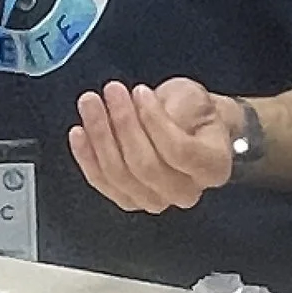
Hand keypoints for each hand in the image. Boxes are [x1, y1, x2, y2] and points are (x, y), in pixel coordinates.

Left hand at [68, 79, 236, 214]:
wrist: (189, 125)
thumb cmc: (194, 112)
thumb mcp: (193, 98)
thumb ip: (174, 108)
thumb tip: (142, 113)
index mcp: (213, 167)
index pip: (180, 152)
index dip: (155, 121)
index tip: (141, 92)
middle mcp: (186, 191)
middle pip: (146, 166)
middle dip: (123, 124)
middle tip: (112, 92)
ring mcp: (156, 200)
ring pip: (120, 176)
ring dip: (100, 136)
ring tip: (92, 104)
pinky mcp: (129, 199)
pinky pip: (102, 182)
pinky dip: (86, 157)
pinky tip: (79, 133)